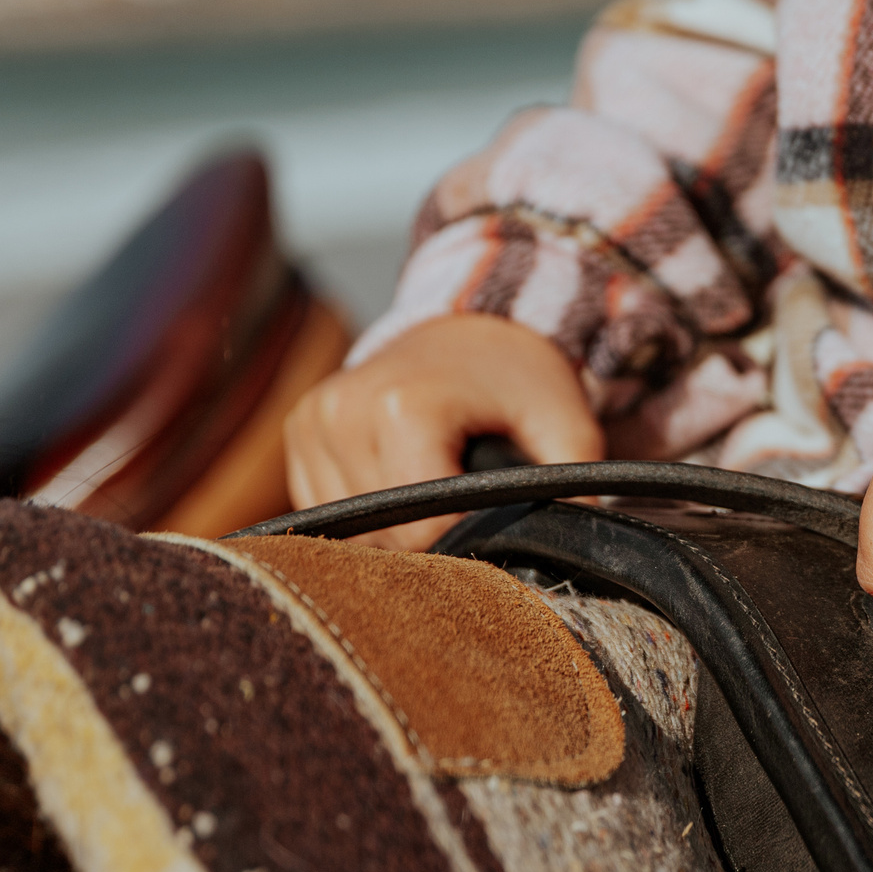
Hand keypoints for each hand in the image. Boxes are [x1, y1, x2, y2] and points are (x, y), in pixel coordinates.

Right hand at [284, 313, 602, 549]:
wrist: (469, 325)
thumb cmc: (519, 375)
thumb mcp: (567, 423)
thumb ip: (575, 487)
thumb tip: (574, 546)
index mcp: (401, 408)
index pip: (423, 529)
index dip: (467, 541)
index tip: (495, 526)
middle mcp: (342, 412)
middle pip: (385, 535)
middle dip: (433, 536)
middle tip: (470, 505)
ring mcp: (310, 422)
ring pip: (352, 531)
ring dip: (396, 530)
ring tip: (437, 489)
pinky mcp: (297, 433)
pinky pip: (326, 512)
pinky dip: (366, 516)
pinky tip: (401, 484)